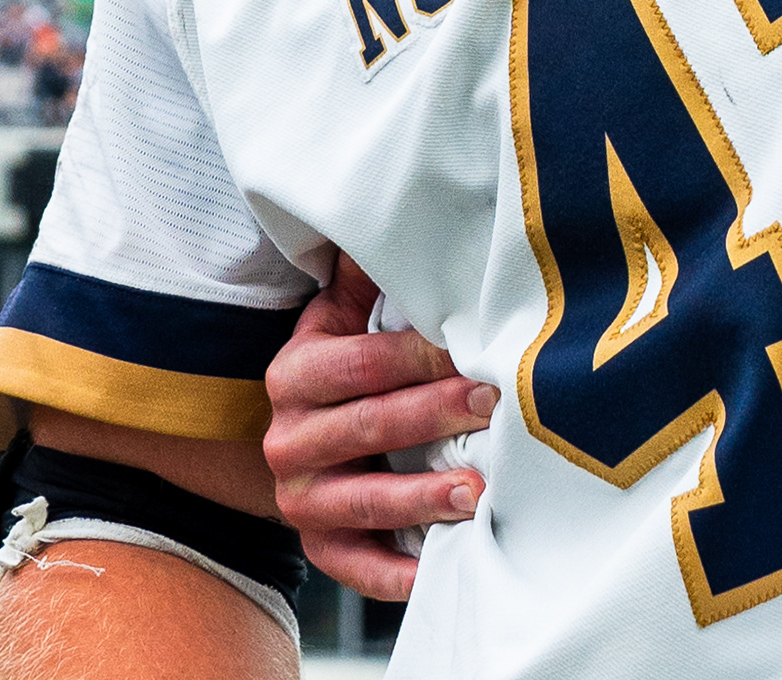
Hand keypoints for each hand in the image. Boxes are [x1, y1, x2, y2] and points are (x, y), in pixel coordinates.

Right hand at [260, 257, 495, 601]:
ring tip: (479, 490)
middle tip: (494, 404)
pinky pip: (359, 568)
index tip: (472, 349)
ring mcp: (301, 499)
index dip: (418, 358)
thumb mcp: (340, 318)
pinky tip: (445, 563)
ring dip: (424, 497)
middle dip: (435, 414)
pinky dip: (400, 574)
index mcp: (293, 375)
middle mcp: (287, 439)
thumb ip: (363, 276)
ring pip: (366, 500)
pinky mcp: (320, 549)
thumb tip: (389, 208)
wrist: (305, 443)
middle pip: (369, 426)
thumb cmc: (343, 368)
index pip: (359, 364)